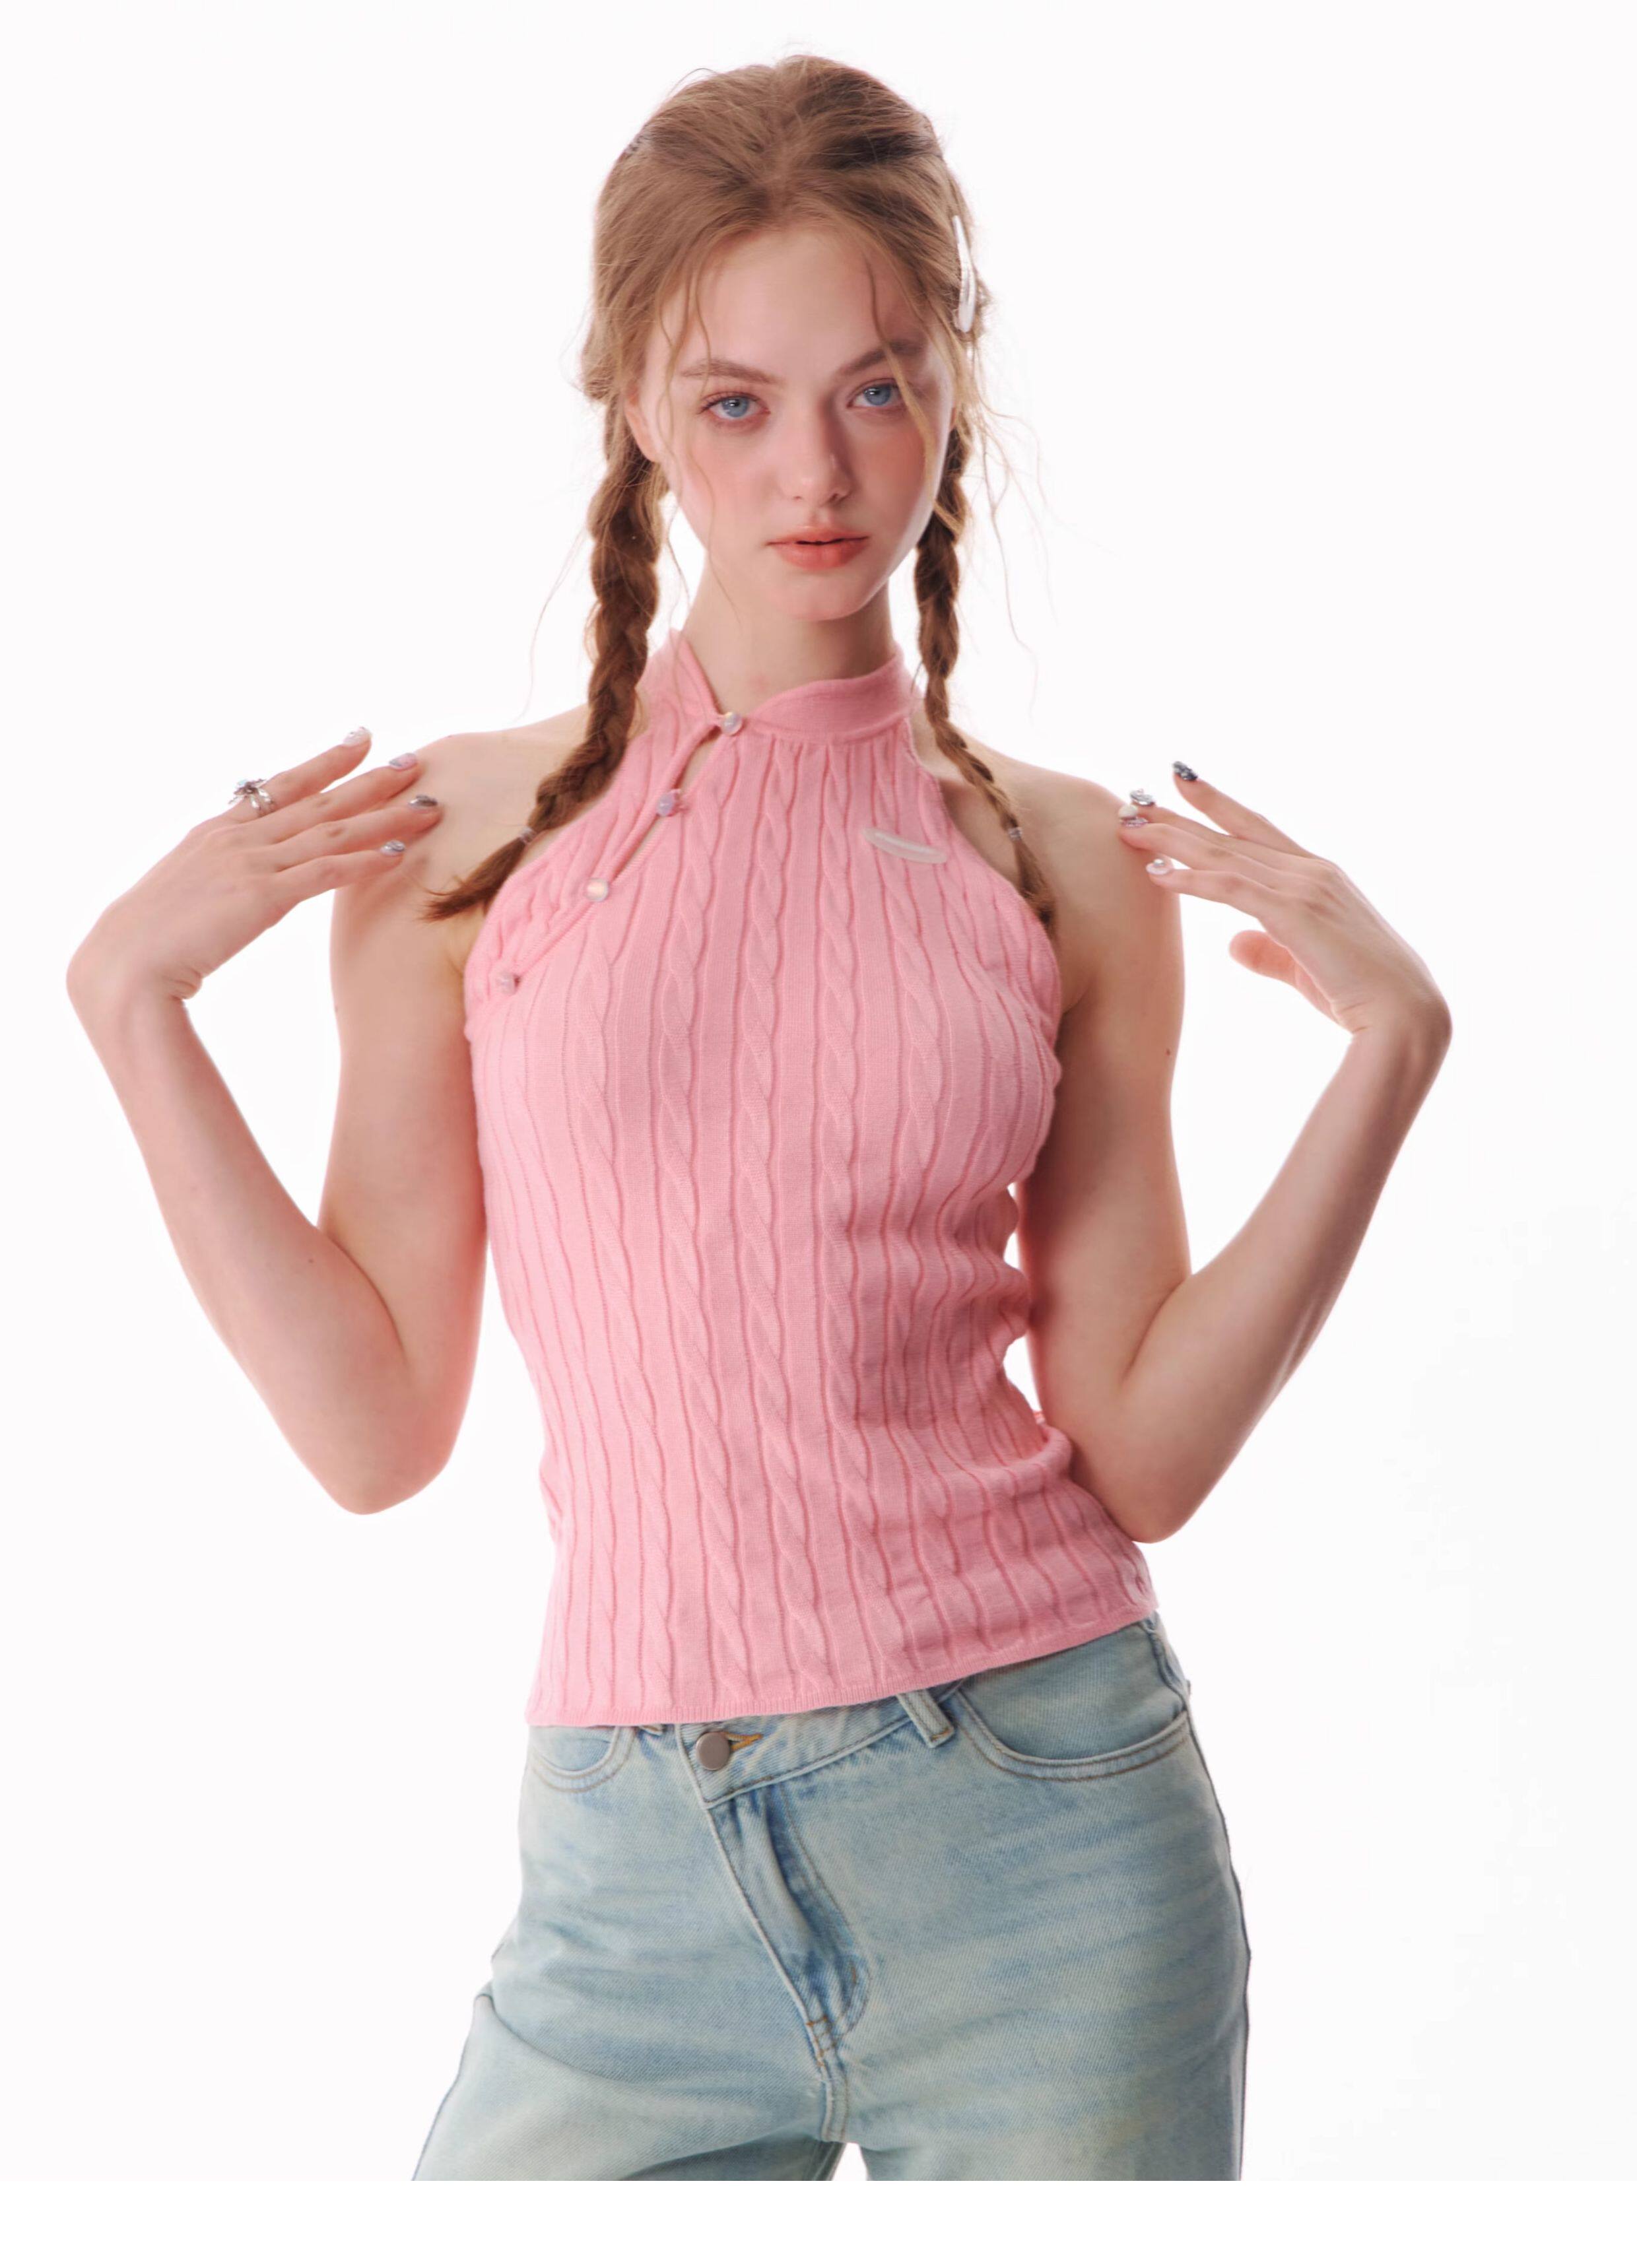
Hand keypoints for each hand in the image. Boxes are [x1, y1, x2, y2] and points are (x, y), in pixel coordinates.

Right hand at [66, 730, 444, 1007]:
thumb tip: (244, 880)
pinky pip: (324, 873)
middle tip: (415, 760)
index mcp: (217, 831)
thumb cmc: (150, 941)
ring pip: (332, 831)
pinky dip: (364, 861)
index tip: (362, 740)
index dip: (326, 762)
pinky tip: (399, 853)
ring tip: (428, 805)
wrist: (126, 964)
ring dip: (384, 817)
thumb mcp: (185, 892)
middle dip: (370, 779)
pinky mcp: (261, 897)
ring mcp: (250, 864)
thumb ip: (219, 876)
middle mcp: (237, 838)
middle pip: (318, 800)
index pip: (281, 786)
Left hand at [1114, 770, 1450, 1042]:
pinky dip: (1191, 879)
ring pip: (1225, 854)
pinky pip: (1231, 889)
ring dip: (1172, 838)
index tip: (1181, 783)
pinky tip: (1157, 874)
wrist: (1405, 1017)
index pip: (1256, 830)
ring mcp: (1305, 888)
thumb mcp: (1305, 967)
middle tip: (1133, 795)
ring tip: (1128, 824)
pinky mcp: (1295, 914)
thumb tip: (1234, 944)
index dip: (1217, 806)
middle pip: (1231, 835)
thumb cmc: (1361, 995)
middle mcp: (1311, 871)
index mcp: (1318, 876)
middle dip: (1179, 815)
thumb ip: (1269, 951)